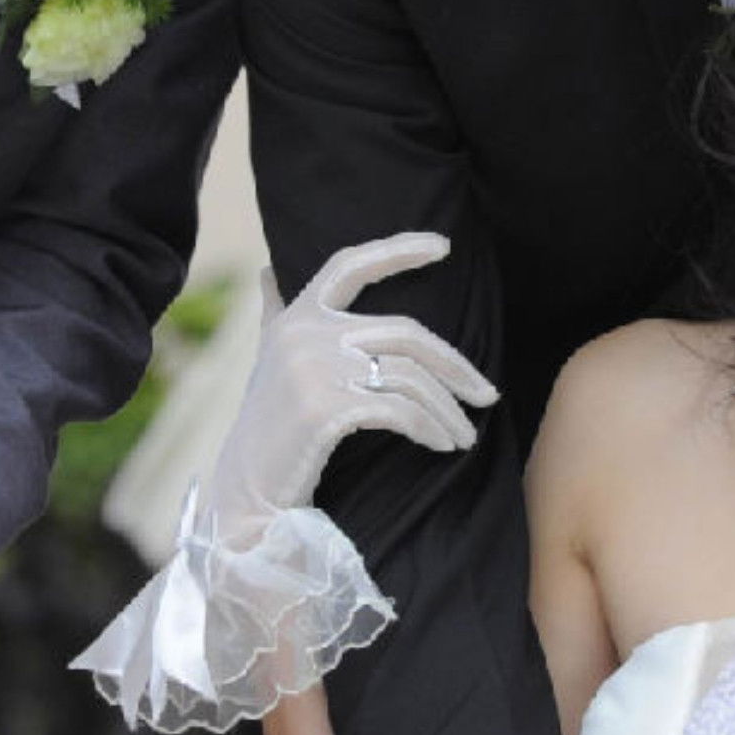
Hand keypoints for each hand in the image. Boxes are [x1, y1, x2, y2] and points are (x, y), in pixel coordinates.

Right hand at [206, 233, 496, 537]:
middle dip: (456, 365)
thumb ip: (275, 313)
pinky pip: (399, 409)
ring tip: (465, 435)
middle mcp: (304, 334)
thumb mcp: (268, 360)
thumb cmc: (268, 426)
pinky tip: (443, 445)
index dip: (397, 250)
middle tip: (487, 395)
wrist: (248, 488)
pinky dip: (429, 428)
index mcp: (296, 317)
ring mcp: (314, 368)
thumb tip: (266, 270)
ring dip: (448, 409)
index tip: (443, 246)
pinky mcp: (325, 407)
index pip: (349, 265)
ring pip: (409, 376)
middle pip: (405, 333)